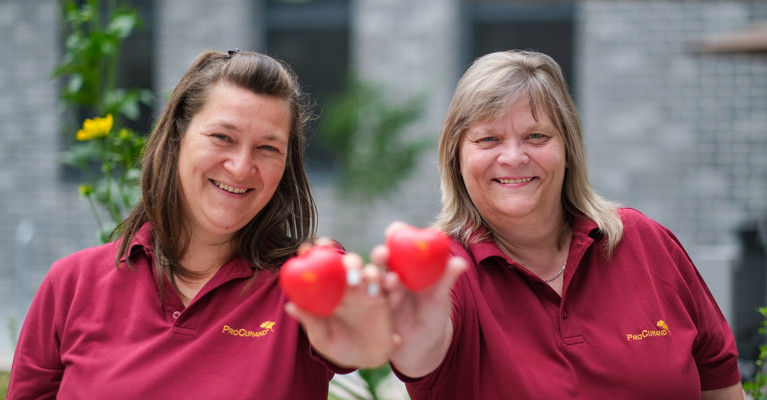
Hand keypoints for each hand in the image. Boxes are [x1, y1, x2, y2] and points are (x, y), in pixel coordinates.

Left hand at [285, 241, 395, 368]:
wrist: (367, 360)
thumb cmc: (340, 347)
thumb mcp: (322, 338)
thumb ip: (310, 321)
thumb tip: (289, 306)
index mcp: (329, 291)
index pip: (321, 265)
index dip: (314, 252)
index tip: (307, 249)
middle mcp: (348, 286)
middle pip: (347, 263)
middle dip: (345, 260)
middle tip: (343, 267)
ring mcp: (366, 290)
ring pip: (368, 270)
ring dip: (364, 270)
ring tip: (356, 281)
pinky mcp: (383, 297)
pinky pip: (387, 284)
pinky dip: (386, 281)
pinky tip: (377, 289)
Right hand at [374, 222, 466, 377]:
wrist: (424, 341)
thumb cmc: (434, 311)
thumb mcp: (441, 296)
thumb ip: (447, 279)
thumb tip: (461, 263)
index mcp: (409, 262)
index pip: (399, 240)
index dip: (395, 233)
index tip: (395, 231)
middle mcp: (392, 271)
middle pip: (382, 256)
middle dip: (380, 253)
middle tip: (384, 255)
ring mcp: (382, 289)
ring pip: (376, 278)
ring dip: (380, 278)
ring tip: (392, 282)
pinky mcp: (376, 307)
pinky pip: (374, 299)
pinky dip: (377, 298)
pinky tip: (384, 301)